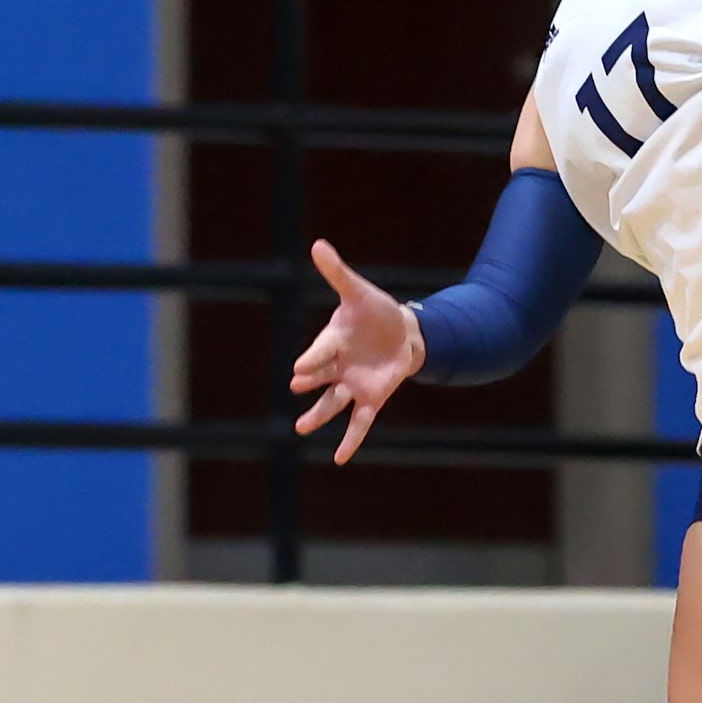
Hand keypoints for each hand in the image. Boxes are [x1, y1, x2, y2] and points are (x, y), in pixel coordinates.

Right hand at [290, 239, 426, 463]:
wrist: (404, 332)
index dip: (313, 359)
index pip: (321, 351)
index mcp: (332, 340)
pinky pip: (360, 422)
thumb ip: (337, 273)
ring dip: (319, 415)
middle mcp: (338, 366)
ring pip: (332, 403)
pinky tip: (340, 458)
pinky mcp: (371, 398)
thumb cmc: (375, 311)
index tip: (299, 368)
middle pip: (322, 377)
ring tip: (302, 428)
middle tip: (298, 385)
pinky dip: (351, 440)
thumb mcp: (359, 292)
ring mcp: (352, 384)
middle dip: (312, 381)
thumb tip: (317, 244)